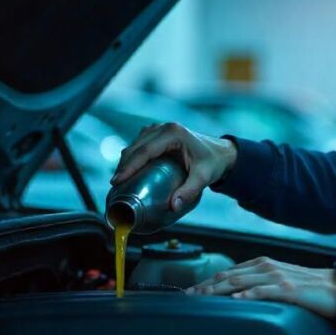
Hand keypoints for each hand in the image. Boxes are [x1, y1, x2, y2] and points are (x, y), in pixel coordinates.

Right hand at [110, 122, 237, 210]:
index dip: (129, 166)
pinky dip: (132, 156)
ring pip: (135, 144)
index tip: (117, 180)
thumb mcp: (203, 178)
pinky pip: (139, 144)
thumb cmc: (213, 163)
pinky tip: (128, 170)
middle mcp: (164, 128)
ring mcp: (160, 129)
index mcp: (173, 134)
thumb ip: (189, 192)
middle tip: (115, 185)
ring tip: (119, 180)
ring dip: (126, 161)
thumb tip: (173, 206)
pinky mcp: (158, 134)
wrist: (221, 153)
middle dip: (123, 165)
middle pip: (136, 147)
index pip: (145, 150)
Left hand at [186, 257, 335, 318]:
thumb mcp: (281, 282)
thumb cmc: (311, 287)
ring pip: (241, 281)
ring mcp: (277, 277)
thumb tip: (239, 294)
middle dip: (206, 286)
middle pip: (229, 275)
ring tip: (202, 296)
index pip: (229, 271)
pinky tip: (236, 299)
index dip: (209, 281)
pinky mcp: (288, 289)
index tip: (193, 291)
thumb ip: (260, 284)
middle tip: (188, 295)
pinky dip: (248, 294)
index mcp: (264, 265)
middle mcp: (267, 267)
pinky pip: (264, 291)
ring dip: (219, 289)